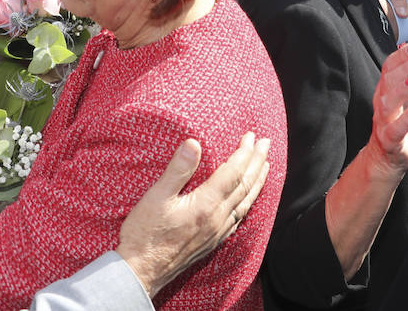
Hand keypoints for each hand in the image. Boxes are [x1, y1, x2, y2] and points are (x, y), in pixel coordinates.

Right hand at [118, 134, 270, 296]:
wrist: (141, 271)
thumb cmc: (145, 233)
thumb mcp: (156, 196)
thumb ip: (178, 169)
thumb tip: (193, 143)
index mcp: (206, 204)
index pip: (233, 173)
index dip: (244, 153)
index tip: (251, 136)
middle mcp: (217, 219)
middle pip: (245, 186)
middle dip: (257, 163)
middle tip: (266, 144)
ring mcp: (217, 232)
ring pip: (246, 203)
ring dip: (257, 182)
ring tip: (265, 167)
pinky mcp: (212, 242)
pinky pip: (239, 218)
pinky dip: (248, 202)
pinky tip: (247, 200)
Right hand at [367, 42, 407, 177]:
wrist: (386, 158)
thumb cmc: (398, 126)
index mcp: (386, 91)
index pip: (389, 68)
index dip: (401, 56)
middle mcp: (382, 104)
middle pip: (389, 81)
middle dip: (405, 68)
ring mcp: (384, 122)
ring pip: (389, 103)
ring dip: (402, 89)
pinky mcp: (390, 140)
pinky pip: (396, 129)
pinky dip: (406, 119)